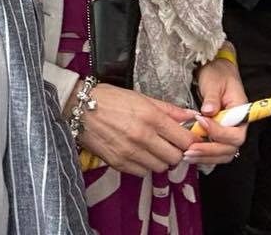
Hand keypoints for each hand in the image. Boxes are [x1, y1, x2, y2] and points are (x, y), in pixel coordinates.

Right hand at [79, 84, 198, 176]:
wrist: (79, 108)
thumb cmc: (110, 99)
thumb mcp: (142, 98)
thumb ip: (169, 110)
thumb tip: (191, 116)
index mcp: (151, 117)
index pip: (184, 140)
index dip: (190, 141)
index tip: (188, 138)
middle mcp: (142, 136)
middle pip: (174, 157)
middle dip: (176, 151)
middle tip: (170, 143)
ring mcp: (130, 152)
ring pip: (160, 168)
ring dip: (160, 160)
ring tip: (153, 148)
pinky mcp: (118, 163)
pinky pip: (142, 172)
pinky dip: (144, 166)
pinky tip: (139, 153)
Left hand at [184, 56, 248, 164]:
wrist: (216, 71)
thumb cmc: (217, 74)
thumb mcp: (214, 81)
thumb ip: (212, 97)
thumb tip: (208, 111)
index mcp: (241, 113)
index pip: (235, 134)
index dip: (218, 133)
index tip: (201, 122)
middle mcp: (237, 127)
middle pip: (229, 149)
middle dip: (209, 151)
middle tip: (190, 149)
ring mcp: (228, 133)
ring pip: (221, 154)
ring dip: (204, 157)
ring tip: (186, 155)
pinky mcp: (218, 136)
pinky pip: (214, 152)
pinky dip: (203, 156)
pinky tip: (189, 153)